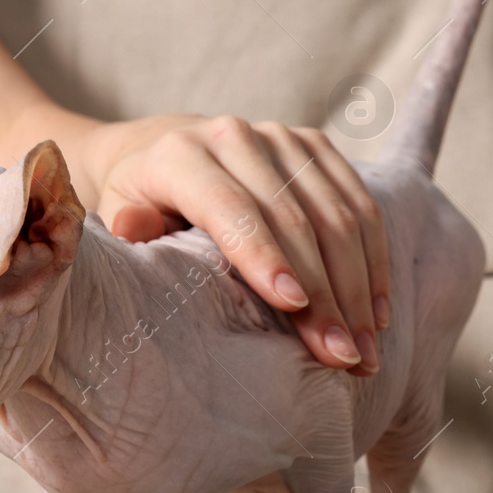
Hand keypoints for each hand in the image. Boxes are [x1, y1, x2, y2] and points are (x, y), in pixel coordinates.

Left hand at [83, 114, 388, 375]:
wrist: (158, 149)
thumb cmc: (136, 203)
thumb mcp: (116, 217)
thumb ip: (130, 229)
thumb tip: (135, 230)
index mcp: (180, 155)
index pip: (231, 208)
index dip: (265, 256)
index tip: (294, 307)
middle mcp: (235, 137)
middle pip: (293, 219)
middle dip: (323, 293)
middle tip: (341, 356)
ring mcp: (282, 138)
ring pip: (336, 215)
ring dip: (357, 287)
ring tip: (364, 351)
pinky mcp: (316, 147)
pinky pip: (359, 205)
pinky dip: (373, 262)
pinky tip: (375, 314)